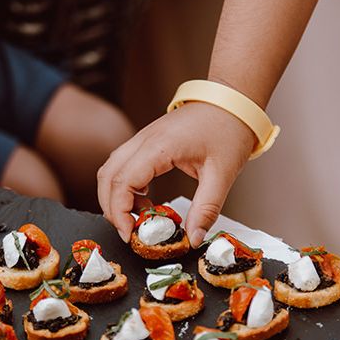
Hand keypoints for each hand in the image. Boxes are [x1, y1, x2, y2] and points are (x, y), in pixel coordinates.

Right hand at [97, 102, 255, 246]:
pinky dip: (123, 187)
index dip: (120, 213)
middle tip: (131, 231)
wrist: (231, 101)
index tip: (130, 234)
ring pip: (109, 171)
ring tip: (138, 217)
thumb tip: (194, 238)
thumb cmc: (228, 129)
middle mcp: (143, 140)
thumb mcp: (223, 174)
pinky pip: (120, 166)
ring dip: (114, 198)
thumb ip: (206, 209)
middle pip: (108, 178)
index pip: (123, 183)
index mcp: (159, 147)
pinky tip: (143, 199)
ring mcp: (140, 139)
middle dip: (112, 210)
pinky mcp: (144, 142)